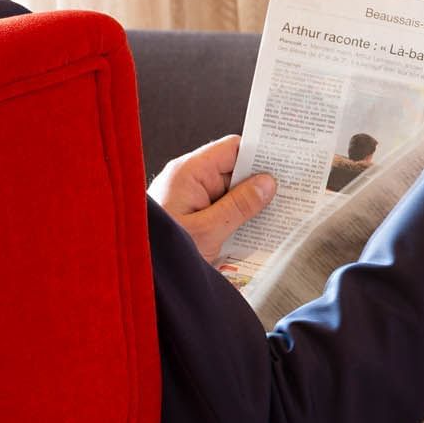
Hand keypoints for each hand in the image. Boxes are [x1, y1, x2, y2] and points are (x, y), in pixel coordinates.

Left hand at [150, 135, 275, 264]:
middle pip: (234, 170)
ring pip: (230, 192)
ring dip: (249, 205)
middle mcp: (189, 180)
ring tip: (275, 216)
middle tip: (288, 194)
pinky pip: (220, 209)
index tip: (286, 163)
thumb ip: (239, 206)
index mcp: (189, 172)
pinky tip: (253, 231)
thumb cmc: (162, 252)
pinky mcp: (191, 215)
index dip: (260, 153)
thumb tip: (267, 183)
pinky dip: (237, 218)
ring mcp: (190, 198)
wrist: (135, 274)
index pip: (233, 148)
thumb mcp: (207, 231)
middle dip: (259, 183)